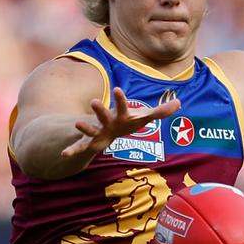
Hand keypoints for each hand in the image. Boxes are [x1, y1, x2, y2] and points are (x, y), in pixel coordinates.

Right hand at [61, 87, 180, 157]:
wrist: (107, 129)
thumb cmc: (128, 122)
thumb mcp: (144, 117)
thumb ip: (161, 111)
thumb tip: (178, 102)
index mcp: (121, 115)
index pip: (123, 106)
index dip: (120, 99)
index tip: (117, 89)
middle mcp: (107, 121)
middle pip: (103, 114)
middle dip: (99, 109)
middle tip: (94, 101)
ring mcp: (97, 131)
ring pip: (90, 128)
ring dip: (84, 126)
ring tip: (76, 123)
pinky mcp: (90, 143)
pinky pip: (81, 147)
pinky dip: (72, 150)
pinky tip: (64, 155)